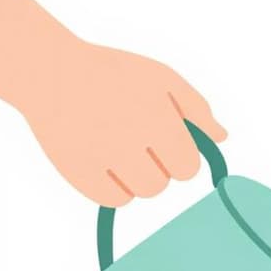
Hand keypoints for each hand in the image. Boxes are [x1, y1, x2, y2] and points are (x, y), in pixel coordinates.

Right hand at [19, 38, 226, 205]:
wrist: (48, 70)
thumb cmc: (114, 73)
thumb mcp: (162, 78)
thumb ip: (197, 109)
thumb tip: (222, 139)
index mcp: (153, 116)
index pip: (187, 168)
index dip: (179, 156)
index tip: (165, 140)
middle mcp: (126, 139)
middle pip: (163, 183)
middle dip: (157, 167)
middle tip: (137, 141)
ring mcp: (99, 158)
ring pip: (141, 193)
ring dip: (137, 178)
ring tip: (120, 149)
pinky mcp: (76, 173)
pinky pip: (114, 200)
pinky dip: (114, 188)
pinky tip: (105, 162)